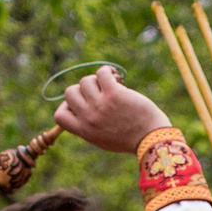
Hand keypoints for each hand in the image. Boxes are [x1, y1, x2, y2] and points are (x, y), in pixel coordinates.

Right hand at [52, 66, 169, 153]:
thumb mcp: (103, 139)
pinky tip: (117, 78)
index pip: (59, 115)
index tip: (83, 105)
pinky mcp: (114, 94)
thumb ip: (89, 126)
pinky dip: (108, 71)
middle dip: (83, 90)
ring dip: (97, 80)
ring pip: (85, 80)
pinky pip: (102, 73)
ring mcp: (101, 105)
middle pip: (70, 92)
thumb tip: (80, 107)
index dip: (67, 106)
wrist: (151, 139)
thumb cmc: (130, 139)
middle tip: (99, 93)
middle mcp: (89, 118)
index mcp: (84, 131)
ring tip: (112, 85)